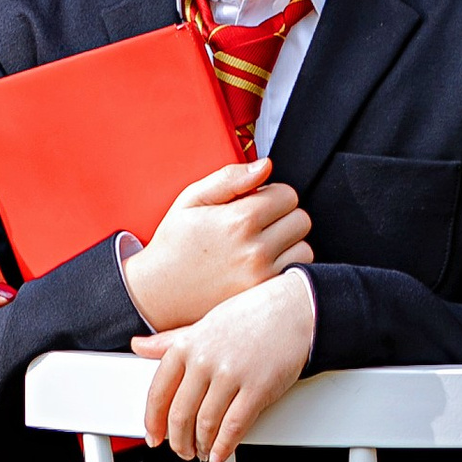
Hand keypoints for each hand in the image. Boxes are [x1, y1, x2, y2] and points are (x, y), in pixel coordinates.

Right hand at [122, 157, 313, 331]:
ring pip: (304, 247)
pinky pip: (296, 274)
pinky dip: (287, 266)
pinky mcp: (263, 296)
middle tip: (258, 225)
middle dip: (283, 216)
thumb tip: (265, 165)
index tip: (255, 204)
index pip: (287, 195)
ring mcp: (262, 277)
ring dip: (288, 243)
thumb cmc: (173, 244)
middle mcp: (254, 250)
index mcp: (238, 220)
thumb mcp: (191, 200)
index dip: (271, 195)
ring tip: (260, 245)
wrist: (157, 294)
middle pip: (300, 219)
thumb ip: (230, 178)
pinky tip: (263, 264)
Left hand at [135, 272, 316, 461]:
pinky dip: (224, 446)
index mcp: (186, 345)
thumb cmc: (251, 315)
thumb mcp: (203, 324)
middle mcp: (204, 360)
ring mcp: (230, 375)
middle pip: (180, 414)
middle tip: (182, 449)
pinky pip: (233, 427)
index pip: (158, 392)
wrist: (294, 309)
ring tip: (203, 451)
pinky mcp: (257, 388)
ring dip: (201, 445)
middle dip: (178, 440)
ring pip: (205, 424)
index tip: (154, 435)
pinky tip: (221, 452)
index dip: (153, 421)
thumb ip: (170, 341)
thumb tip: (139, 346)